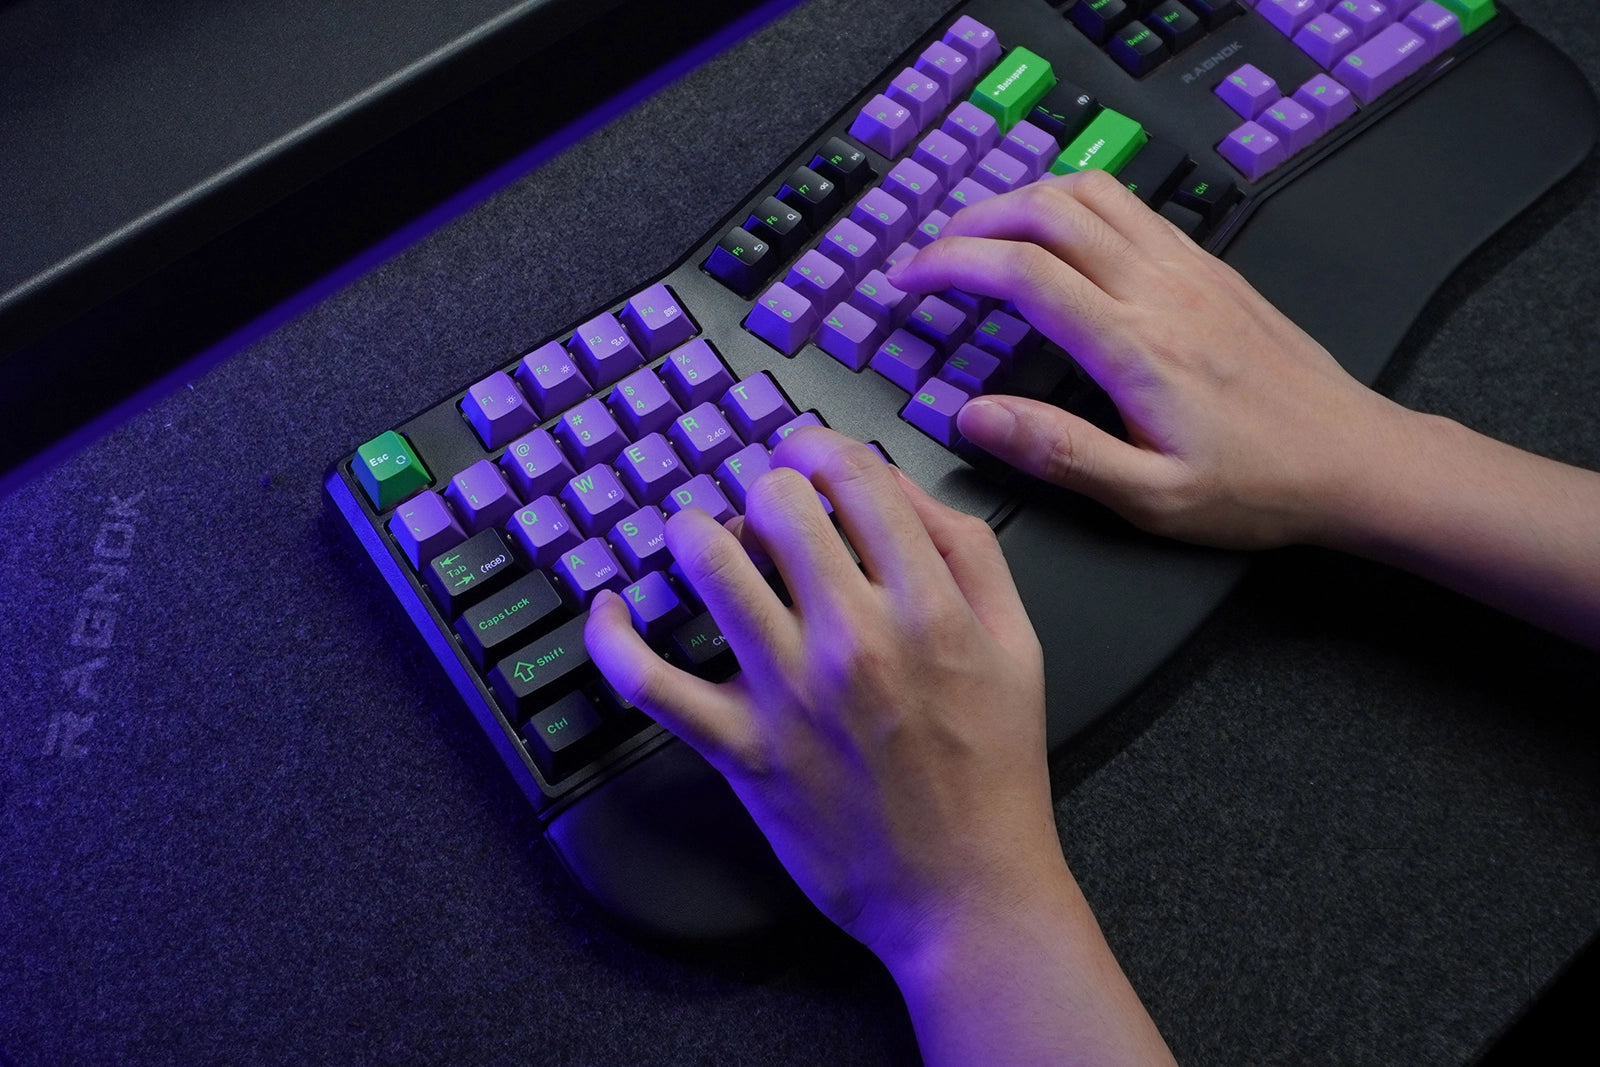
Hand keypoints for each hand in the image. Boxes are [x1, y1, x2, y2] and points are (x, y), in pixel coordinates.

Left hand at [585, 428, 1058, 959]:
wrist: (968, 893)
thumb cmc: (994, 774)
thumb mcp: (1018, 645)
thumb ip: (968, 552)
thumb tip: (899, 487)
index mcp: (928, 604)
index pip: (852, 475)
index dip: (817, 447)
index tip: (805, 455)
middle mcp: (854, 636)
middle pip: (776, 500)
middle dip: (765, 488)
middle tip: (767, 511)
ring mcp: (789, 692)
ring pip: (710, 562)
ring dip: (696, 533)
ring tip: (705, 541)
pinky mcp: (740, 748)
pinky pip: (649, 679)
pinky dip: (614, 635)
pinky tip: (611, 608)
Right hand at [887, 169, 1416, 549]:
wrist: (1354, 460)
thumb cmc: (1259, 486)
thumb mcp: (1150, 498)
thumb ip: (1058, 453)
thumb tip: (976, 418)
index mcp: (1137, 347)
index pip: (1023, 274)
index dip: (952, 266)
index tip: (910, 281)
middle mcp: (1162, 290)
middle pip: (1047, 213)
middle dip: (973, 223)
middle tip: (931, 256)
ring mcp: (1190, 269)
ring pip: (1090, 193)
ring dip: (1023, 201)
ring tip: (982, 235)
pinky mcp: (1210, 268)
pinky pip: (1131, 206)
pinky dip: (1074, 204)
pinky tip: (1057, 236)